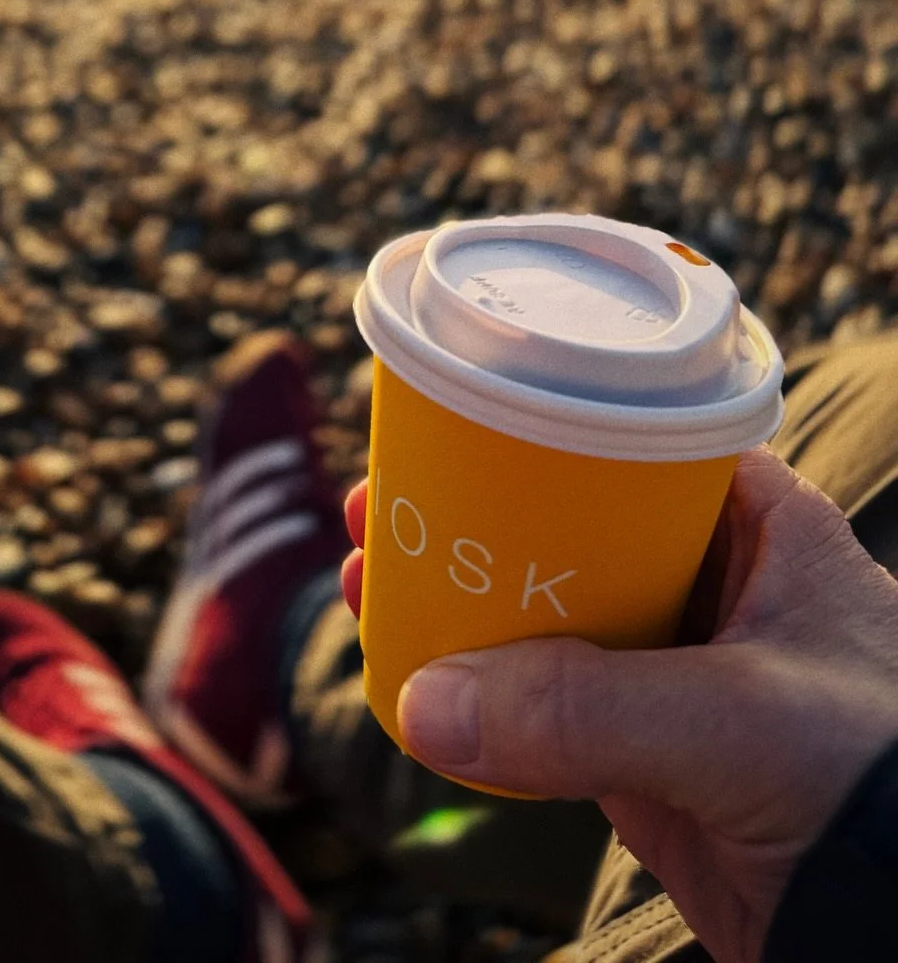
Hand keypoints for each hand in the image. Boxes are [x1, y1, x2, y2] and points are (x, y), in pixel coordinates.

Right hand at [342, 449, 897, 962]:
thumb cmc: (877, 783)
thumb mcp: (735, 720)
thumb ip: (582, 708)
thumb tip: (425, 701)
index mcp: (760, 526)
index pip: (627, 444)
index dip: (528, 435)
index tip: (435, 434)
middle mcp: (716, 588)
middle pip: (566, 529)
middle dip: (467, 522)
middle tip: (376, 510)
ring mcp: (680, 679)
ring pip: (546, 622)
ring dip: (459, 609)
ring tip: (370, 583)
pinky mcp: (654, 765)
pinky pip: (545, 717)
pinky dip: (480, 703)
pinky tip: (415, 683)